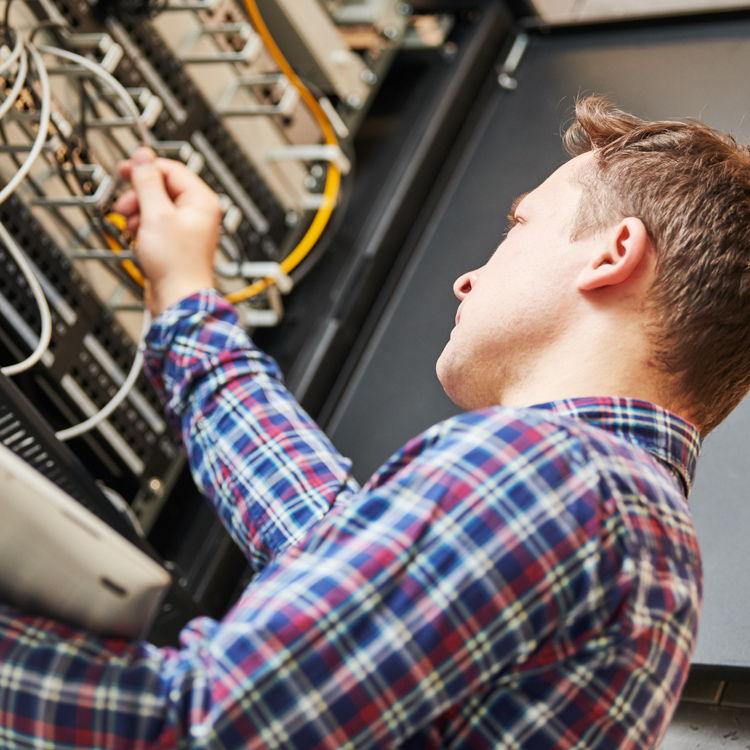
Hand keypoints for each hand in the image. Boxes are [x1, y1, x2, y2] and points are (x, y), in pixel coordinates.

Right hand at [114, 148, 222, 316]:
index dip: (146, 167)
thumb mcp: (156, 214)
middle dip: (139, 195)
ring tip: (132, 224)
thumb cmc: (176, 263)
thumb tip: (143, 157)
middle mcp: (198, 212)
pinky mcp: (176, 241)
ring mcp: (187, 227)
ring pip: (156, 205)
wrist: (177, 297)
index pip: (171, 169)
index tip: (125, 169)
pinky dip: (143, 226)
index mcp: (201, 200)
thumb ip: (148, 182)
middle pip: (162, 187)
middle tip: (125, 205)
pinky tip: (138, 236)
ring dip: (138, 212)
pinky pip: (156, 223)